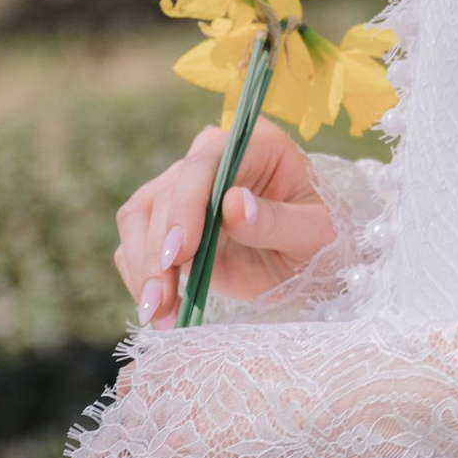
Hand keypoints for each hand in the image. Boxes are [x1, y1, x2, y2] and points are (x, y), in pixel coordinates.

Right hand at [113, 115, 335, 322]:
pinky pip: (137, 243)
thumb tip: (234, 204)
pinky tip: (161, 312)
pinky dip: (140, 278)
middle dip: (158, 252)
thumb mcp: (315, 233)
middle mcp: (212, 157)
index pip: (204, 164)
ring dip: (143, 267)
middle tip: (161, 302)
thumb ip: (277, 221)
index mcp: (254, 144)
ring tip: (159, 314)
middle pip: (164, 195)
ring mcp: (185, 189)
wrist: (310, 259)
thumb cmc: (321, 237)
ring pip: (140, 217)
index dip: (186, 206)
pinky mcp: (169, 223)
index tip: (179, 252)